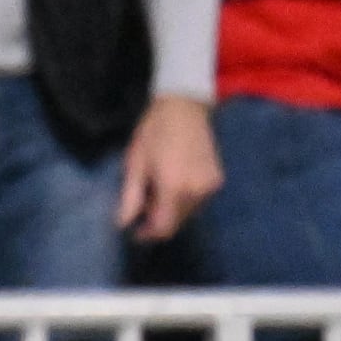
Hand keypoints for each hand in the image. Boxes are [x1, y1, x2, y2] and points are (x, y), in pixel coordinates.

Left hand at [116, 95, 220, 242]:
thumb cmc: (154, 131)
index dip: (148, 235)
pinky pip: (198, 201)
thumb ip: (130, 198)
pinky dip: (184, 200)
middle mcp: (197, 191)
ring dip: (171, 211)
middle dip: (158, 221)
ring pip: (188, 214)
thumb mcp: (135, 164)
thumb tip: (123, 225)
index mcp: (175, 188)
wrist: (185, 105)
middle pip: (176, 223)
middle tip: (144, 203)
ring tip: (158, 190)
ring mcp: (210, 186)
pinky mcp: (217, 179)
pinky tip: (174, 184)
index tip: (135, 230)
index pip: (163, 228)